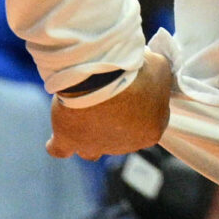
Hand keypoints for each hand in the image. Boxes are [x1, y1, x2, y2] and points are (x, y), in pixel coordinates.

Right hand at [49, 47, 174, 159]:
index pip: (152, 122)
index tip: (137, 86)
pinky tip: (60, 135)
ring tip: (86, 116)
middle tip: (110, 92)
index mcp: (151, 131)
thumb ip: (160, 77)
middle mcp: (124, 146)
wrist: (100, 75)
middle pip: (120, 136)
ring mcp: (95, 146)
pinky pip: (60, 150)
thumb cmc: (134, 71)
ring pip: (92, 151)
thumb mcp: (160, 67)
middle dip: (117, 118)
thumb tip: (153, 75)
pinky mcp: (68, 140)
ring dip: (91, 138)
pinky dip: (59, 144)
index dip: (145, 104)